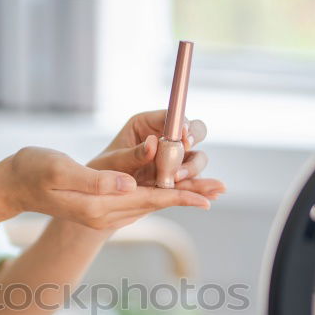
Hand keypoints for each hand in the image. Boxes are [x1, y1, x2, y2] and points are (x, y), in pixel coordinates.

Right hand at [0, 146, 211, 229]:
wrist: (11, 185)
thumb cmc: (31, 170)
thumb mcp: (61, 170)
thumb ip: (96, 180)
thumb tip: (129, 184)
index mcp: (97, 206)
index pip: (147, 200)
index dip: (179, 196)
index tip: (206, 198)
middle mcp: (103, 214)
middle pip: (155, 204)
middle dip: (187, 196)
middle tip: (219, 190)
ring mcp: (101, 213)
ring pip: (148, 203)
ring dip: (177, 195)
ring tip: (207, 190)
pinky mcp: (100, 205)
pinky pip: (136, 200)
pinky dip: (158, 193)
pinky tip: (174, 188)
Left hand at [88, 110, 222, 198]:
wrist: (100, 197)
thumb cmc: (101, 172)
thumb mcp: (113, 162)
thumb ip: (133, 154)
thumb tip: (153, 143)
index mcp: (147, 124)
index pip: (171, 117)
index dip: (181, 124)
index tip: (183, 136)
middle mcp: (164, 138)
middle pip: (193, 132)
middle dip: (192, 142)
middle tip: (185, 152)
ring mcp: (173, 158)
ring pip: (197, 156)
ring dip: (192, 168)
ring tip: (177, 179)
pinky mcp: (177, 177)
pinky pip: (195, 179)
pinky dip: (203, 185)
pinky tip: (213, 192)